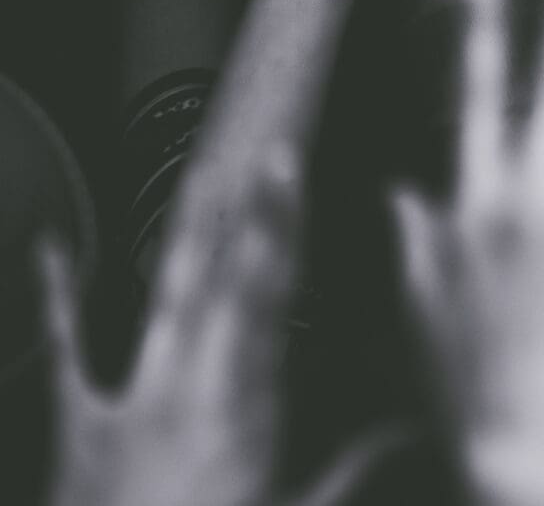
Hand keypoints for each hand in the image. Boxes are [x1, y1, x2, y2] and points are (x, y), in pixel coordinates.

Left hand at [38, 156, 397, 505]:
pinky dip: (55, 295)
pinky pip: (65, 350)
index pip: (274, 299)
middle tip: (264, 155)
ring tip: (201, 176)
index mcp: (250, 408)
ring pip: (170, 298)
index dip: (283, 230)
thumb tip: (413, 433)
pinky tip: (49, 248)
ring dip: (188, 234)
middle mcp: (196, 389)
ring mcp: (138, 398)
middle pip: (229, 282)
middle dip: (251, 215)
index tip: (291, 177)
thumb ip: (352, 469)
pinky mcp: (80, 423)